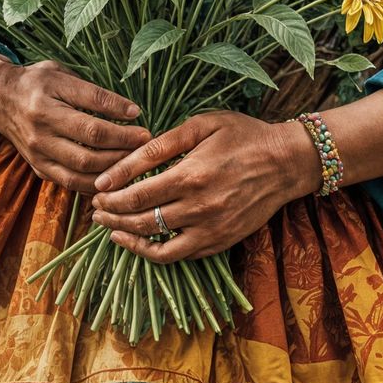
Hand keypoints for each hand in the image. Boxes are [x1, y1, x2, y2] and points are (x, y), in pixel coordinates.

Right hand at [0, 51, 151, 193]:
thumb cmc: (36, 83)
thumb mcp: (61, 74)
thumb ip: (93, 92)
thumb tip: (131, 112)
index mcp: (46, 99)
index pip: (90, 108)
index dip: (118, 115)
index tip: (140, 118)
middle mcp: (40, 129)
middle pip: (89, 145)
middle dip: (122, 147)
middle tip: (145, 144)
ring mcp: (38, 152)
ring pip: (81, 169)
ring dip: (112, 169)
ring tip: (134, 162)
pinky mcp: (39, 168)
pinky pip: (71, 183)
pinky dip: (95, 184)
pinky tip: (115, 178)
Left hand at [89, 109, 316, 262]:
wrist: (286, 162)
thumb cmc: (243, 136)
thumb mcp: (201, 126)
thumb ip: (159, 146)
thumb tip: (119, 167)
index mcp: (191, 175)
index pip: (136, 194)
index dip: (110, 195)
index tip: (96, 191)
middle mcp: (199, 208)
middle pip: (141, 221)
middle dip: (112, 216)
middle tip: (96, 209)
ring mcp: (211, 230)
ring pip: (156, 244)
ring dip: (128, 238)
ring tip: (111, 228)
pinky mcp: (220, 242)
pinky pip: (178, 256)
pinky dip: (154, 252)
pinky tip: (140, 241)